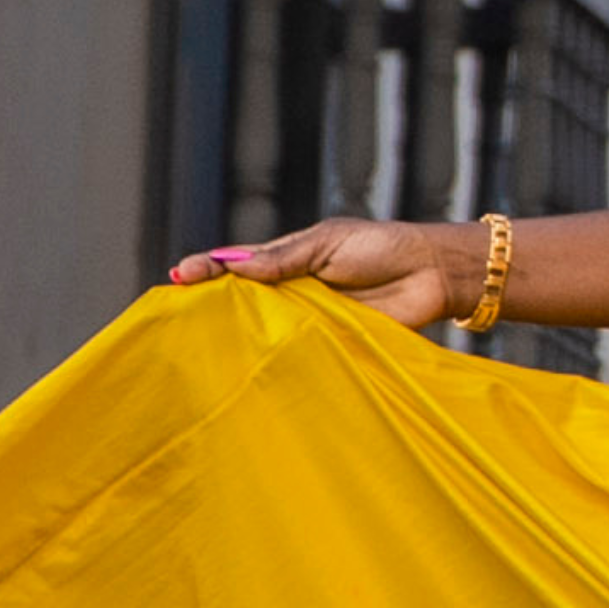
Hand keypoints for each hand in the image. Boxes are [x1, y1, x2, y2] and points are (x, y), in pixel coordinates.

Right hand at [167, 219, 480, 330]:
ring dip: (235, 335)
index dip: (207, 270)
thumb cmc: (384, 248)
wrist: (433, 274)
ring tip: (198, 343)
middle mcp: (290, 291)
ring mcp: (306, 319)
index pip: (237, 265)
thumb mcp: (330, 243)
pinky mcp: (326, 344)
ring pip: (261, 329)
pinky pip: (293, 352)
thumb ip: (285, 258)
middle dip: (208, 308)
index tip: (180, 277)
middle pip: (240, 301)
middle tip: (175, 317)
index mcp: (287, 259)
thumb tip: (236, 268)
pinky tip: (245, 364)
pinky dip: (271, 357)